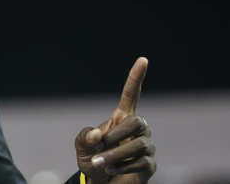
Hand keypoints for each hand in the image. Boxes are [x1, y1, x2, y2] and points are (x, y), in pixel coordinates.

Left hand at [74, 58, 156, 183]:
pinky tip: (109, 171)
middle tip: (99, 148)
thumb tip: (98, 136)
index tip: (143, 60)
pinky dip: (122, 167)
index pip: (131, 93)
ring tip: (98, 163)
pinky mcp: (150, 165)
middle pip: (138, 121)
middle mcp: (138, 128)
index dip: (136, 77)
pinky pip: (141, 162)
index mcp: (121, 117)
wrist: (100, 182)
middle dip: (116, 135)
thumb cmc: (92, 158)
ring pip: (139, 145)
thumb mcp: (81, 145)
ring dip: (115, 155)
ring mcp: (146, 146)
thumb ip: (85, 137)